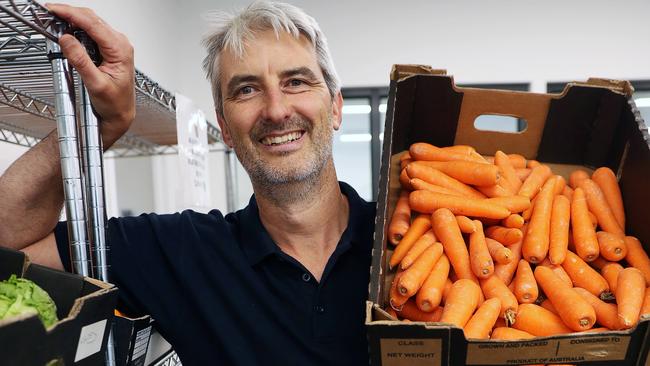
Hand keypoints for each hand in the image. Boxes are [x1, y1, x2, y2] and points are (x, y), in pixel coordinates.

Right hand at [45, 3, 135, 146]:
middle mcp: (120, 44)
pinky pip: (91, 32)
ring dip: (72, 19)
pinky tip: (66, 29)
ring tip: (54, 20)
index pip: (93, 24)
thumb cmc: (115, 103)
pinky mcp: (108, 48)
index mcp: (120, 50)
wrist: (121, 114)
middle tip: (48, 13)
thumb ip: (81, 61)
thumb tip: (66, 40)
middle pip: (91, 19)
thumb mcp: (96, 84)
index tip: (54, 10)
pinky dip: (77, 28)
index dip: (71, 14)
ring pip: (91, 23)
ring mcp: (115, 45)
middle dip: (69, 13)